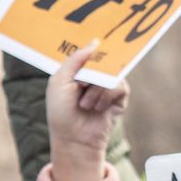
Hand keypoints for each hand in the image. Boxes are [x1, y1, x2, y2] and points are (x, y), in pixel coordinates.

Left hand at [47, 42, 128, 180]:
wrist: (73, 138)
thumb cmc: (61, 112)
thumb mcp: (60, 80)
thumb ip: (75, 59)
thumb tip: (95, 43)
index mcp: (79, 70)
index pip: (90, 51)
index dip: (90, 52)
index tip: (88, 53)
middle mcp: (95, 76)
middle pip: (103, 59)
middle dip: (92, 72)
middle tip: (82, 84)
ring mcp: (108, 87)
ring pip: (111, 74)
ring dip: (96, 90)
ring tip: (85, 105)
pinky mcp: (119, 99)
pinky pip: (120, 86)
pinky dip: (106, 96)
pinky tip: (97, 108)